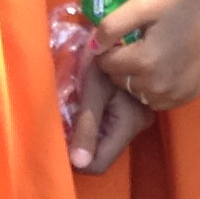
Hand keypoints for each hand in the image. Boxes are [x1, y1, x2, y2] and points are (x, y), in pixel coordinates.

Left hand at [66, 60, 154, 174]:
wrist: (127, 34)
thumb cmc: (106, 58)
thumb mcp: (93, 89)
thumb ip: (86, 126)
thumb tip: (77, 163)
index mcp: (130, 123)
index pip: (99, 164)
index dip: (77, 158)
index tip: (60, 139)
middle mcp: (139, 126)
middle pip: (103, 153)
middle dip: (81, 144)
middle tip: (64, 122)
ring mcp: (139, 119)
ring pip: (106, 141)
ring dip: (88, 132)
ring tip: (75, 110)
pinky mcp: (135, 111)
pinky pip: (111, 128)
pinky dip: (96, 122)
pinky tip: (88, 104)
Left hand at [94, 0, 199, 114]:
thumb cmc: (181, 1)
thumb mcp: (142, 4)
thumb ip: (111, 26)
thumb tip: (91, 46)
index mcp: (143, 61)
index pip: (106, 65)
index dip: (107, 50)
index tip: (117, 37)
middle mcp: (157, 85)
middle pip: (120, 82)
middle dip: (120, 65)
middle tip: (133, 44)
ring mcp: (174, 95)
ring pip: (138, 93)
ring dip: (136, 78)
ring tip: (148, 54)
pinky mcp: (188, 97)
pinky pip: (158, 100)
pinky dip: (154, 87)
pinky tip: (163, 66)